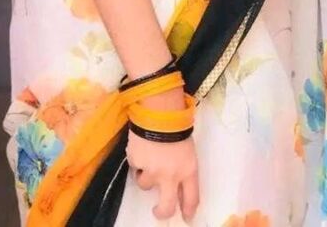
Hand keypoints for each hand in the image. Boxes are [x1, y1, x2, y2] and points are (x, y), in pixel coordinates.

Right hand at [126, 87, 199, 222]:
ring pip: (146, 184)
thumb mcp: (188, 150)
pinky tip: (141, 146)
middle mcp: (170, 176)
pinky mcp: (136, 162)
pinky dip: (137, 160)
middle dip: (162, 212)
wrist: (159, 110)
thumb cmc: (178, 126)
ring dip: (146, 174)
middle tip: (158, 210)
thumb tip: (177, 184)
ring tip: (149, 156)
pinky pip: (135, 167)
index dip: (189, 210)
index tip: (186, 217)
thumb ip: (183, 169)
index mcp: (188, 170)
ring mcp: (151, 171)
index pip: (192, 199)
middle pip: (166, 207)